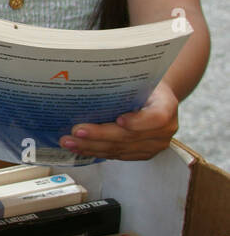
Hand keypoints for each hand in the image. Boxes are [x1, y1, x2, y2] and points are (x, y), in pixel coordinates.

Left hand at [61, 82, 178, 160]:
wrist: (153, 99)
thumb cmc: (141, 86)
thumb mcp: (139, 80)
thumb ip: (122, 86)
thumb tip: (86, 85)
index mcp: (167, 106)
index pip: (156, 117)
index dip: (137, 122)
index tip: (118, 120)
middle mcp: (164, 130)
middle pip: (129, 137)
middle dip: (99, 135)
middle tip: (76, 131)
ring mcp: (154, 146)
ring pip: (119, 150)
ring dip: (91, 147)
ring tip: (69, 142)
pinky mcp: (142, 154)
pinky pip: (117, 156)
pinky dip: (96, 152)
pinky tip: (79, 148)